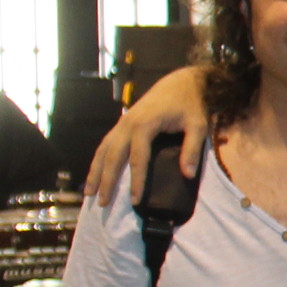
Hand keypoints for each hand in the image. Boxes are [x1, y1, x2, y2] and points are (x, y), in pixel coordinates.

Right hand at [82, 65, 211, 206]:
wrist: (181, 82)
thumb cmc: (191, 104)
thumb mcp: (198, 125)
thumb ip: (192, 149)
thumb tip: (188, 175)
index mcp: (145, 125)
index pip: (138, 159)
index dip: (136, 181)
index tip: (135, 201)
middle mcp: (127, 124)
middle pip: (113, 157)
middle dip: (107, 181)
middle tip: (102, 203)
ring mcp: (122, 123)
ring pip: (103, 150)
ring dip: (95, 171)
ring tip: (89, 193)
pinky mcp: (122, 124)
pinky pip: (105, 144)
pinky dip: (98, 160)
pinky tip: (95, 174)